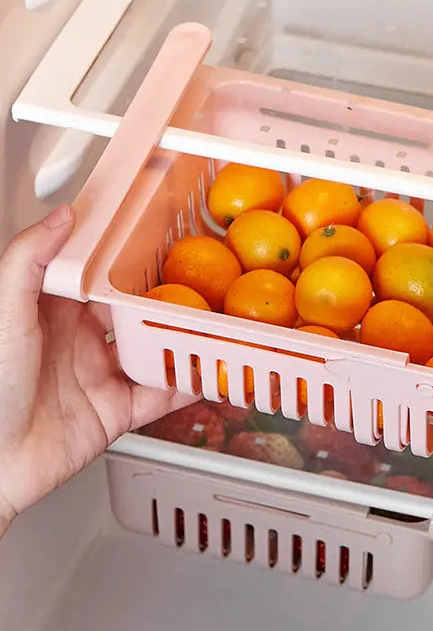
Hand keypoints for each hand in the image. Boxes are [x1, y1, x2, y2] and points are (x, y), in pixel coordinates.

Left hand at [0, 206, 189, 536]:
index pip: (99, 278)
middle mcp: (79, 342)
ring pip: (153, 351)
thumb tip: (62, 218)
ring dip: (182, 340)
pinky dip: (187, 386)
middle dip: (166, 299)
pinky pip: (160, 397)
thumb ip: (29, 262)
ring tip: (213, 323)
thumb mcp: (4, 314)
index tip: (160, 242)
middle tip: (200, 281)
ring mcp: (100, 377)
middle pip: (135, 313)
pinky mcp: (115, 413)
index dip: (129, 260)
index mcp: (52, 314)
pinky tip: (207, 374)